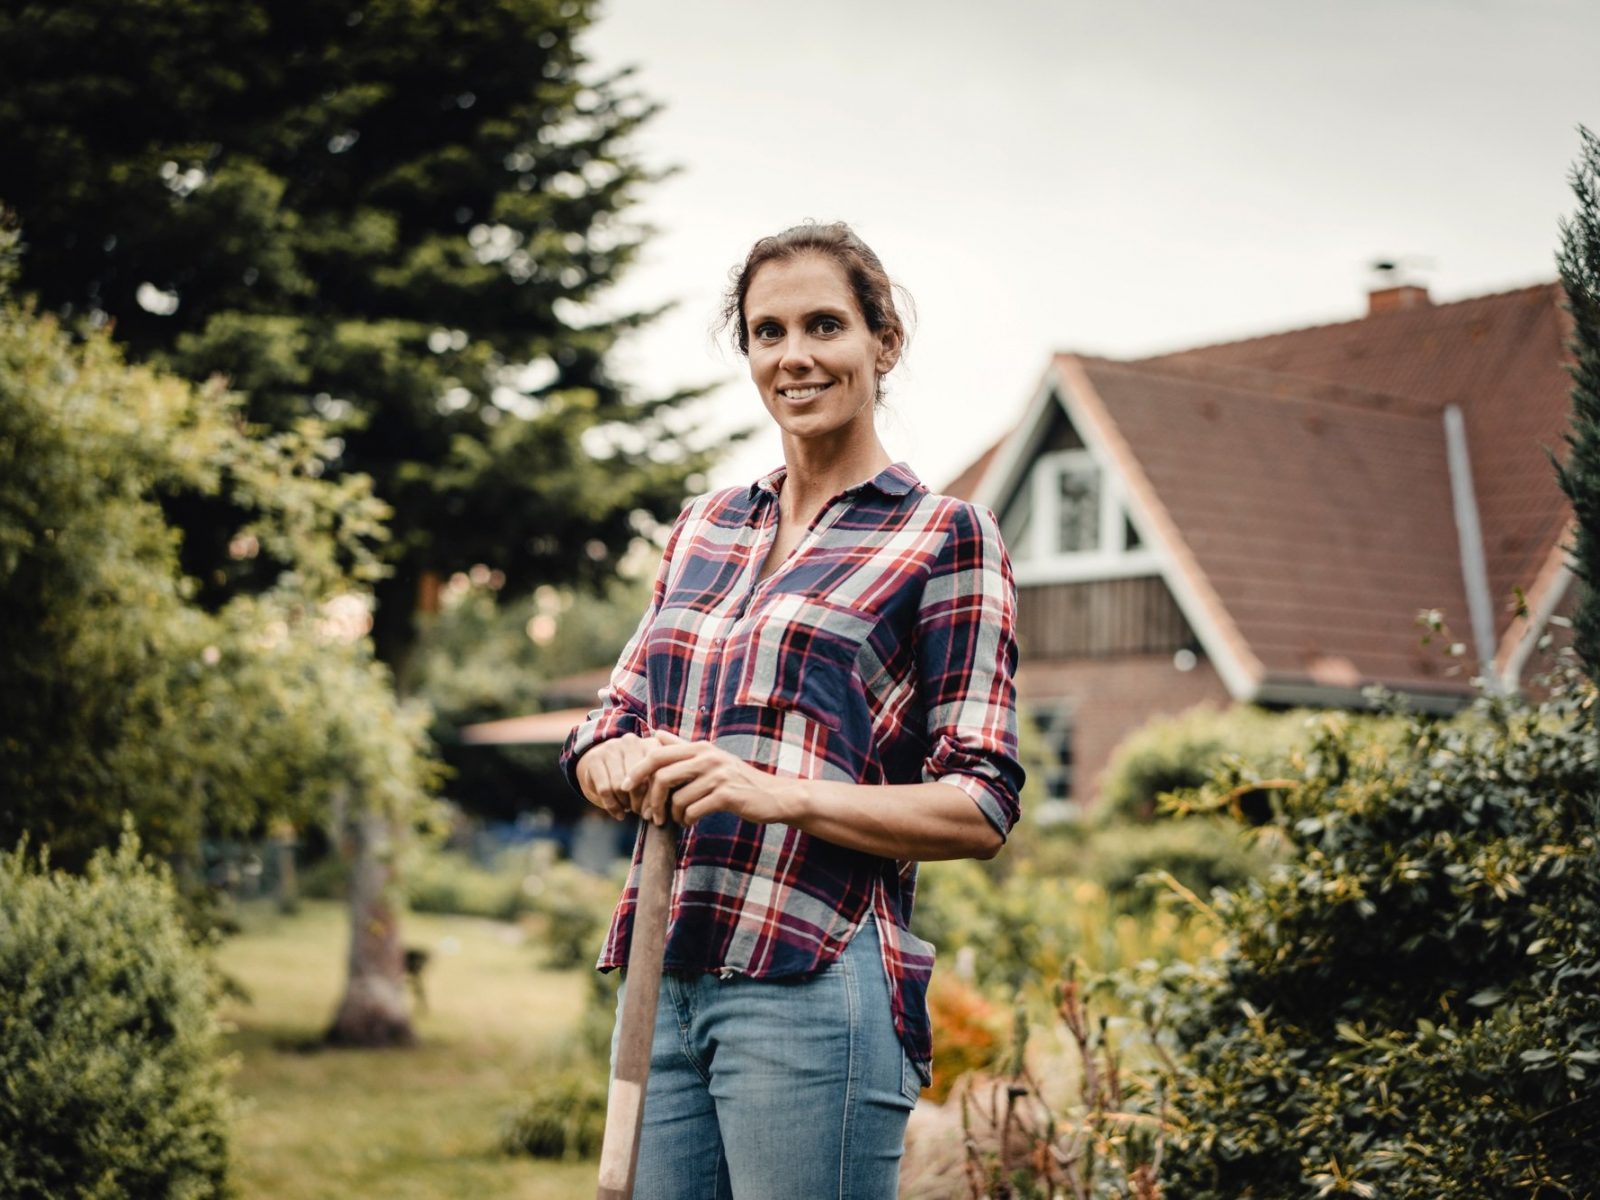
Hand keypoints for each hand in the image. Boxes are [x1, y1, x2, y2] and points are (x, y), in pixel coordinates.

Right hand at [574, 733, 653, 820]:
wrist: (604, 763)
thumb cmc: (636, 775)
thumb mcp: (650, 776)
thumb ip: (656, 789)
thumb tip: (652, 812)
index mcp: (650, 744)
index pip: (656, 773)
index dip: (655, 796)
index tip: (654, 810)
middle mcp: (631, 742)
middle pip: (638, 780)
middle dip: (639, 802)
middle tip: (640, 812)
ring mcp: (611, 748)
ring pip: (619, 786)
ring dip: (625, 804)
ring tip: (629, 809)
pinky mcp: (594, 758)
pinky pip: (604, 789)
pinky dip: (612, 806)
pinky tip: (618, 813)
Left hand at [622, 730, 800, 828]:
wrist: (773, 796)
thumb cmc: (737, 780)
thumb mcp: (711, 759)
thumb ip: (682, 747)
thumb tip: (655, 733)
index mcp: (700, 747)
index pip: (658, 754)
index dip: (637, 770)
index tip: (625, 787)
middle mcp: (708, 757)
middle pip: (662, 776)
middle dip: (651, 800)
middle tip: (649, 816)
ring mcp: (718, 776)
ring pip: (677, 798)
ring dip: (672, 815)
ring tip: (677, 820)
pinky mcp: (727, 796)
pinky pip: (693, 810)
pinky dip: (686, 820)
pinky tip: (690, 822)